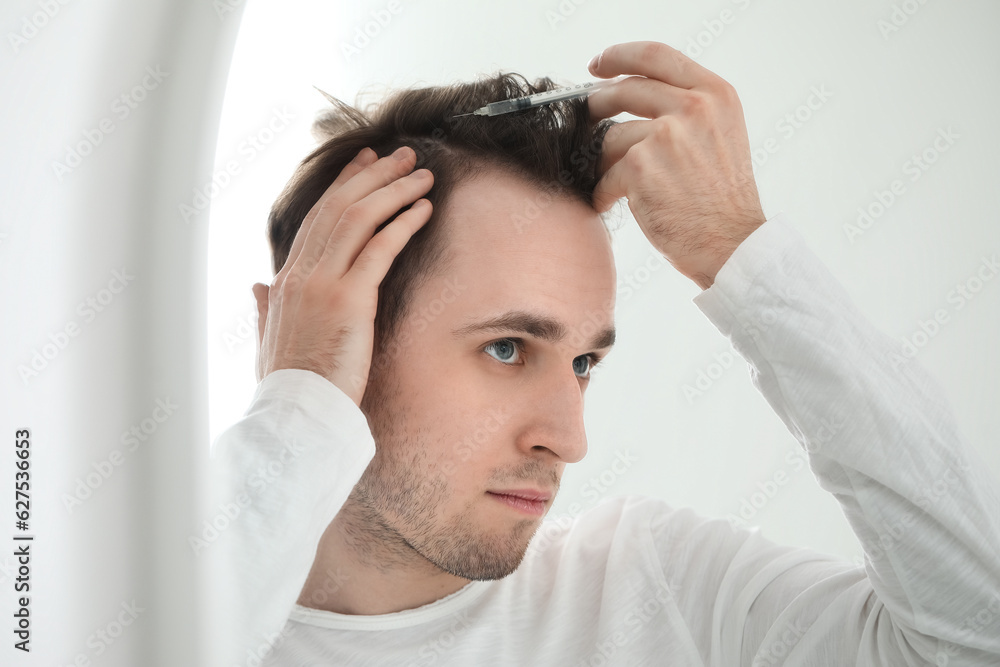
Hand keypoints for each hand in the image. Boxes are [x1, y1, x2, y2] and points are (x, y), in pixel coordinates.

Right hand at [251, 146, 433, 406]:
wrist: (292, 415)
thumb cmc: (288, 387)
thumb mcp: (269, 341)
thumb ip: (265, 309)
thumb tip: (258, 287)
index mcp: (285, 281)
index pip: (317, 218)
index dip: (344, 185)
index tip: (366, 163)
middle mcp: (300, 273)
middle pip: (339, 206)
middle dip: (374, 174)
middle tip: (403, 155)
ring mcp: (322, 283)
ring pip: (359, 217)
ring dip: (394, 190)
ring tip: (422, 174)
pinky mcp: (348, 300)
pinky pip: (380, 248)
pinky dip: (404, 223)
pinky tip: (424, 209)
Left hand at [587, 41, 765, 289]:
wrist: (732, 245)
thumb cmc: (721, 201)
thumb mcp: (720, 135)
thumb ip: (686, 108)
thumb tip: (628, 91)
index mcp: (715, 94)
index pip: (655, 55)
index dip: (618, 56)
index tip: (598, 65)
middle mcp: (693, 107)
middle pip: (624, 89)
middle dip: (595, 104)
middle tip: (584, 119)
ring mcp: (665, 136)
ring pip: (609, 137)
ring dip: (602, 162)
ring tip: (612, 183)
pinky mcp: (640, 167)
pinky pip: (604, 173)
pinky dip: (602, 192)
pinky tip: (610, 203)